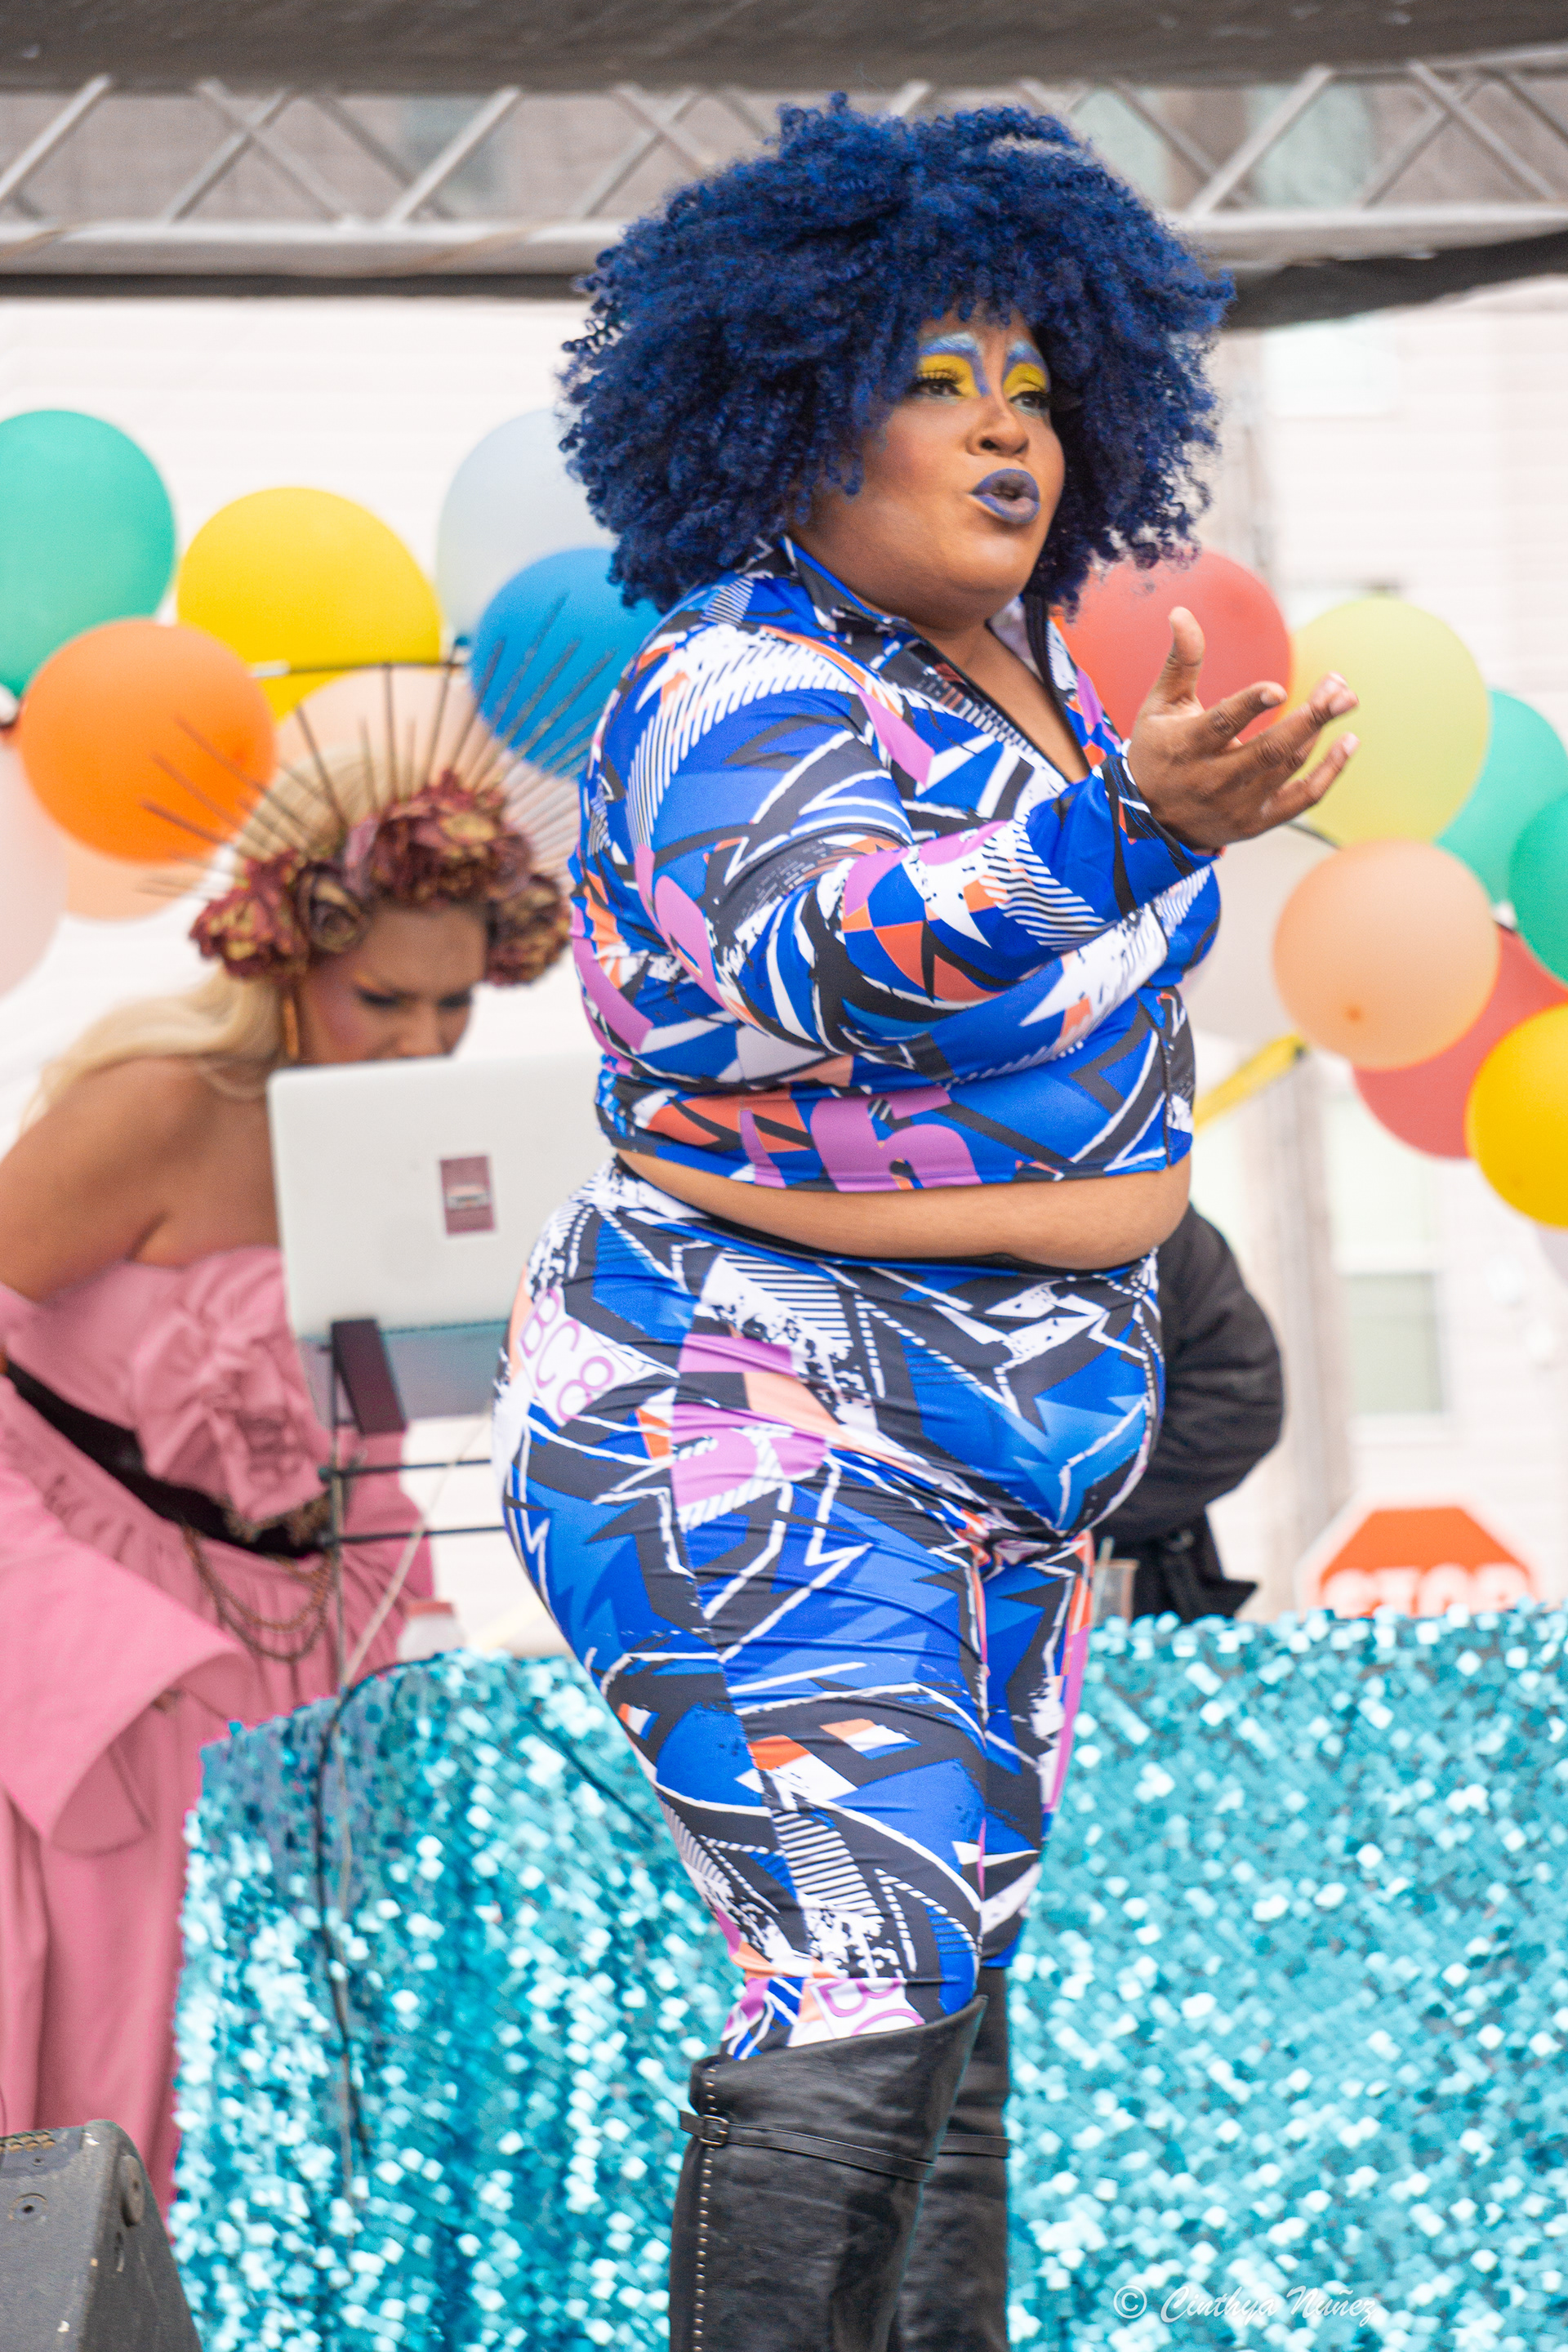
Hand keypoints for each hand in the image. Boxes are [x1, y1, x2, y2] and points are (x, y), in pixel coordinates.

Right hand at [1125, 607, 1358, 851]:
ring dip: (1320, 731)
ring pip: (1287, 767)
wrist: (1150, 819)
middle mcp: (1212, 781)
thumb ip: (1182, 661)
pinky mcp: (1255, 822)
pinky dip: (1329, 772)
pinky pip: (1302, 799)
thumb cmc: (1159, 749)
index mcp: (1186, 747)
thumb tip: (1182, 612)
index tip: (1278, 689)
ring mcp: (1236, 806)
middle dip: (1310, 719)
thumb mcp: (1161, 705)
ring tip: (1343, 697)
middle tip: (1342, 690)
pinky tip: (1348, 743)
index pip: (1221, 725)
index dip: (1250, 706)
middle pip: (1268, 751)